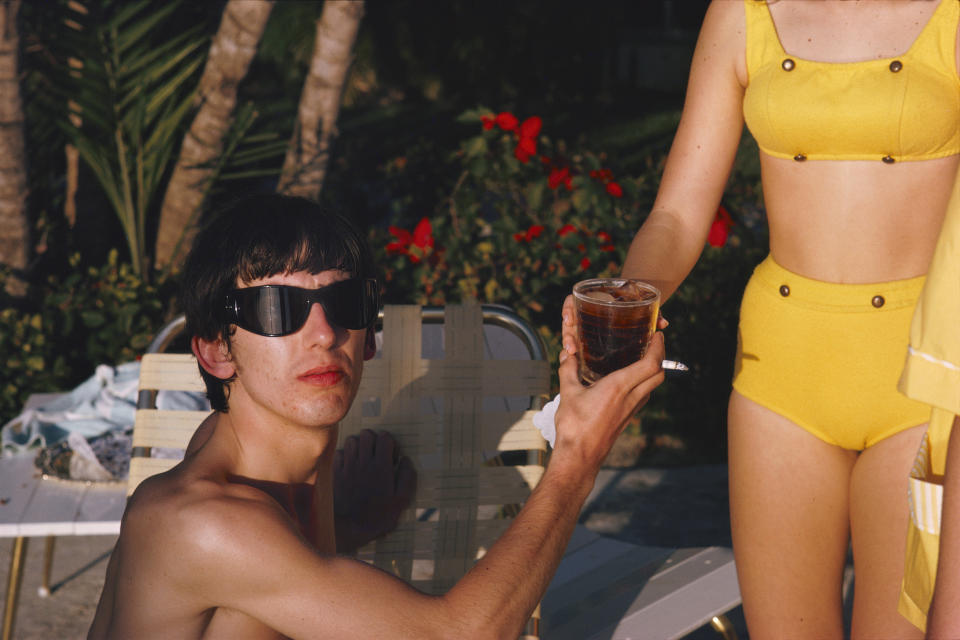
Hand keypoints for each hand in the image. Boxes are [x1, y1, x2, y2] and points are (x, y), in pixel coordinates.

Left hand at [332, 429, 415, 552]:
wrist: (350, 527)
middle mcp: (364, 462)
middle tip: (378, 455)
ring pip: (352, 440)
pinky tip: (351, 465)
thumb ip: (407, 477)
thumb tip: (406, 460)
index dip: (391, 444)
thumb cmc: (378, 516)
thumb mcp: (401, 500)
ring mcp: (348, 466)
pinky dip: (346, 455)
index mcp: (381, 466)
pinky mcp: (336, 473)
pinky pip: (340, 453)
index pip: (385, 437)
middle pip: (367, 434)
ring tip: (364, 458)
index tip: (392, 458)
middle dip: (374, 440)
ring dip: (359, 445)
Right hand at [555, 298, 665, 470]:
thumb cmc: (574, 426)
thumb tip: (567, 355)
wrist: (580, 456)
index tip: (657, 334)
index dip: (658, 347)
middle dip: (660, 356)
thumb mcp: (567, 393)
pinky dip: (643, 384)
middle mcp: (630, 398)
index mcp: (619, 387)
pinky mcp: (626, 418)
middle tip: (653, 343)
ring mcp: (631, 410)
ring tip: (642, 358)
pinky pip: (643, 396)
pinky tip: (629, 381)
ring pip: (652, 386)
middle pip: (658, 375)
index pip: (651, 364)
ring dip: (653, 371)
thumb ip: (568, 370)